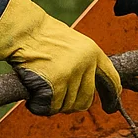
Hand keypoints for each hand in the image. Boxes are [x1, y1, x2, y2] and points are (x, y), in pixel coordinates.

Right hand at [0, 0, 121, 115]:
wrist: (24, 31)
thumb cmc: (43, 37)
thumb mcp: (72, 46)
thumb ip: (83, 64)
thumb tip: (88, 92)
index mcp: (93, 52)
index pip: (111, 79)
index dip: (112, 95)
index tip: (111, 106)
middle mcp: (86, 64)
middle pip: (86, 100)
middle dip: (71, 104)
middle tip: (56, 98)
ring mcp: (71, 74)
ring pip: (66, 105)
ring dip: (53, 104)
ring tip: (41, 89)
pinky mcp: (55, 83)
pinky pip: (50, 107)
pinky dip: (40, 106)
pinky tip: (33, 96)